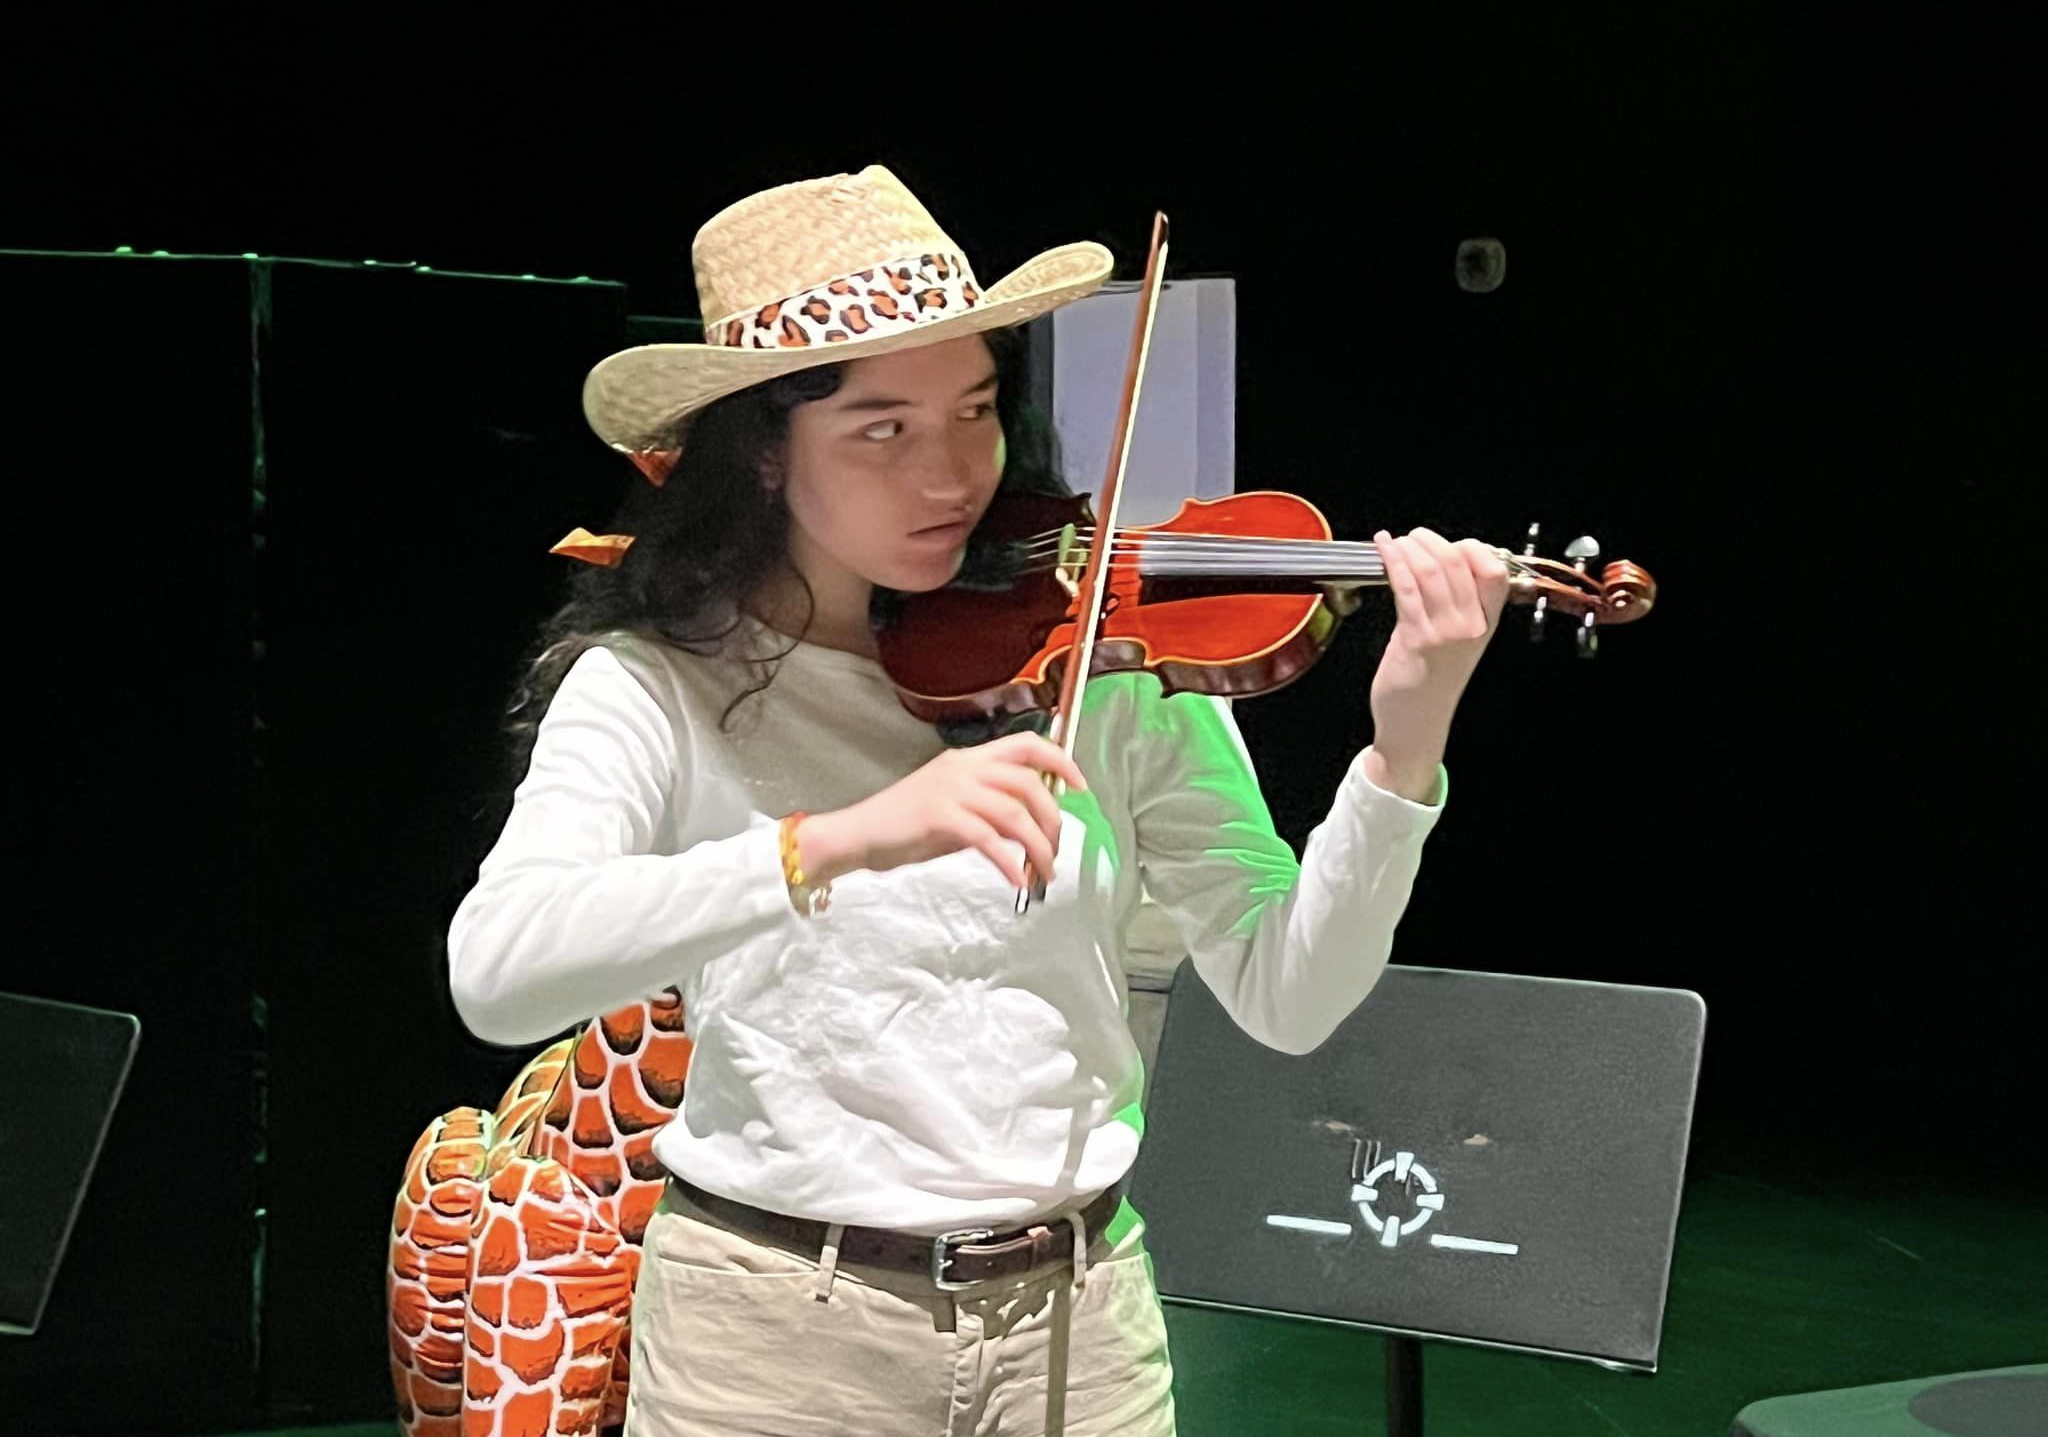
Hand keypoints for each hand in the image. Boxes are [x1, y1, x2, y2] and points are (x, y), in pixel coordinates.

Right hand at [797, 732, 1088, 888]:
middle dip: (1053, 819)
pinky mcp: (940, 818)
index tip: (1080, 785)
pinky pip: (989, 841)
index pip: (1026, 745)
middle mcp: (963, 768)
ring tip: (1044, 872)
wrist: (858, 834)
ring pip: (1015, 814)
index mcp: (968, 759)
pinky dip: (1009, 864)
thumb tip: (1026, 825)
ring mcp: (951, 791)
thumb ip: (987, 807)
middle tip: (1056, 849)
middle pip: (1028, 783)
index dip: (1060, 761)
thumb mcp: (951, 805)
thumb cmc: (903, 824)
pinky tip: (1016, 881)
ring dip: (1037, 848)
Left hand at [1367, 528, 1510, 790]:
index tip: (1448, 544)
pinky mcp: (1415, 638)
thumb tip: (1441, 565)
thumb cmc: (1431, 683)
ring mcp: (1444, 633)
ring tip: (1396, 542)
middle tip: (1413, 537)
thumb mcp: (1458, 642)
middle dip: (1431, 540)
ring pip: (1431, 570)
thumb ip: (1456, 606)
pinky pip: (1406, 586)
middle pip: (1458, 562)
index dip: (1471, 548)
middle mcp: (1470, 626)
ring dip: (1409, 547)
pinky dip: (1392, 560)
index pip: (1494, 571)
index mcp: (1486, 624)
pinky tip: (1384, 548)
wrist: (1417, 726)